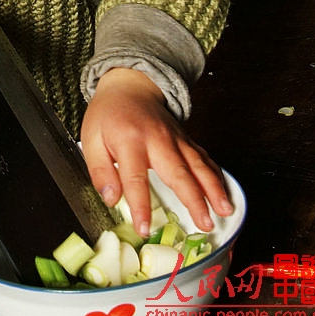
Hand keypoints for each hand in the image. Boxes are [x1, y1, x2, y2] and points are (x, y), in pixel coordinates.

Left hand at [80, 67, 233, 234]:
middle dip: (194, 200)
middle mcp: (157, 139)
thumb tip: (111, 199)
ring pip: (198, 165)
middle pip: (178, 172)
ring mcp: (175, 138)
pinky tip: (224, 193)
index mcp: (129, 141)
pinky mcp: (186, 139)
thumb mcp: (90, 139)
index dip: (140, 205)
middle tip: (205, 224)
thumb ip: (99, 171)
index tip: (144, 229)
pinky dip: (216, 176)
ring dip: (214, 189)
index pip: (135, 178)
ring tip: (225, 211)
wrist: (129, 86)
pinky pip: (204, 158)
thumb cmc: (108, 115)